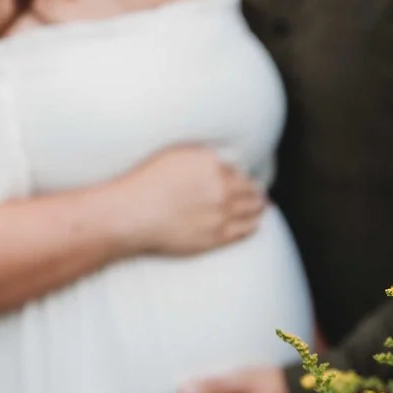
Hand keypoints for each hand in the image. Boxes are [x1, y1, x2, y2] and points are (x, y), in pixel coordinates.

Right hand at [105, 145, 266, 258]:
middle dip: (256, 191)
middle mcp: (221, 187)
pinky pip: (243, 231)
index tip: (244, 178)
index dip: (242, 175)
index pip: (237, 169)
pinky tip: (254, 225)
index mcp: (211, 164)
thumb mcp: (173, 155)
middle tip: (260, 192)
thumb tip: (218, 158)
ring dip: (258, 207)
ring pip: (251, 210)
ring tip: (262, 207)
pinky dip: (252, 226)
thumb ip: (200, 155)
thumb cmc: (144, 183)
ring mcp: (221, 214)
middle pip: (250, 189)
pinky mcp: (216, 236)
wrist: (131, 215)